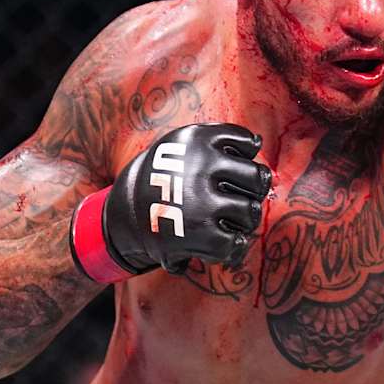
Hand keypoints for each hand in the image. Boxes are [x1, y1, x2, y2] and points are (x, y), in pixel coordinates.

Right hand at [71, 123, 272, 282]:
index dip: (245, 158)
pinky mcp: (199, 233)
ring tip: (226, 220)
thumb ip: (220, 138)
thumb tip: (258, 141)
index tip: (228, 168)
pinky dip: (234, 245)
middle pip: (257, 178)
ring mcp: (200, 200)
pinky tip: (222, 241)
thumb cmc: (167, 177)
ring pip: (250, 211)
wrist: (125, 214)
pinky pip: (237, 241)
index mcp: (196, 138)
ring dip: (243, 220)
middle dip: (253, 191)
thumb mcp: (183, 144)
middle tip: (235, 198)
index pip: (249, 142)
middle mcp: (200, 165)